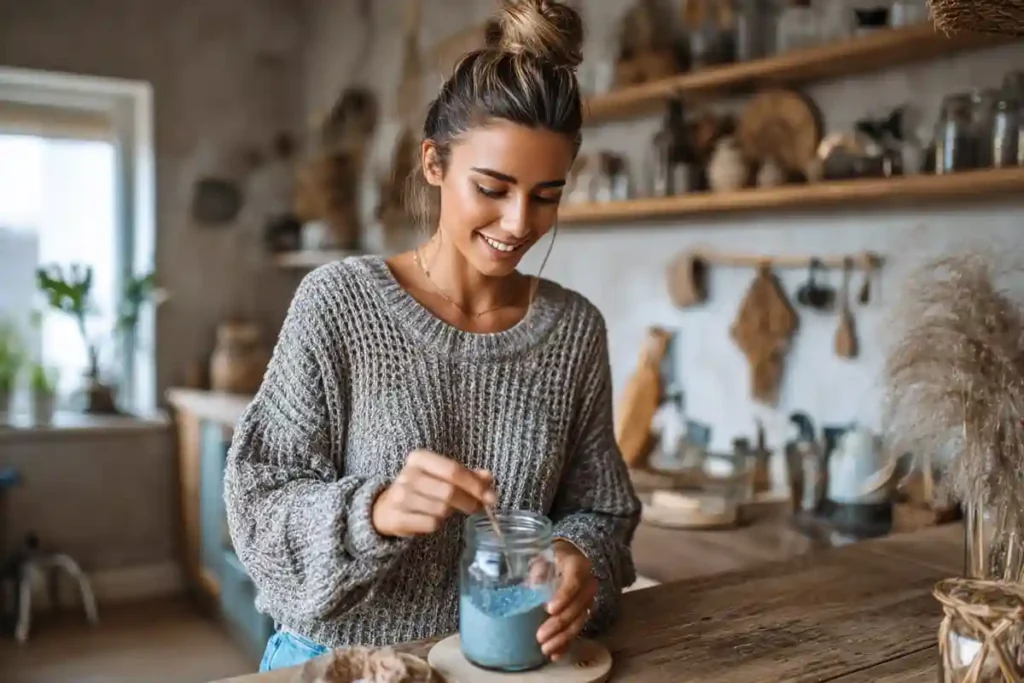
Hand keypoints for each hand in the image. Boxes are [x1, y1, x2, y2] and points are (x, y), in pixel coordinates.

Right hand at [372, 449, 495, 537]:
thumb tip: (489, 478)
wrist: (385, 508)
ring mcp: (400, 497)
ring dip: (451, 513)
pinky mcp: (398, 517)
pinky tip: (432, 518)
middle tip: (478, 508)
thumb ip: (466, 475)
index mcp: (419, 458)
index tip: (491, 497)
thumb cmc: (420, 488)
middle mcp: (407, 475)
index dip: (475, 485)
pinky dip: (437, 524)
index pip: (453, 470)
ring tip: (448, 510)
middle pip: (449, 492)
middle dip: (469, 502)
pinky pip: (431, 524)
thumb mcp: (440, 475)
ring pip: (441, 509)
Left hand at [537, 540, 597, 660]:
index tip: (549, 609)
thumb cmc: (553, 558)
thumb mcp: (544, 556)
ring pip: (578, 622)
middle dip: (559, 624)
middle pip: (577, 608)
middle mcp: (588, 585)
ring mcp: (588, 602)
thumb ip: (538, 569)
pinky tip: (555, 655)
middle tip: (540, 636)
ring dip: (562, 638)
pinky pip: (577, 631)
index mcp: (578, 567)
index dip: (563, 597)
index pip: (574, 583)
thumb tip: (532, 585)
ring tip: (545, 649)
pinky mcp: (584, 614)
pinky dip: (566, 644)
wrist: (570, 558)